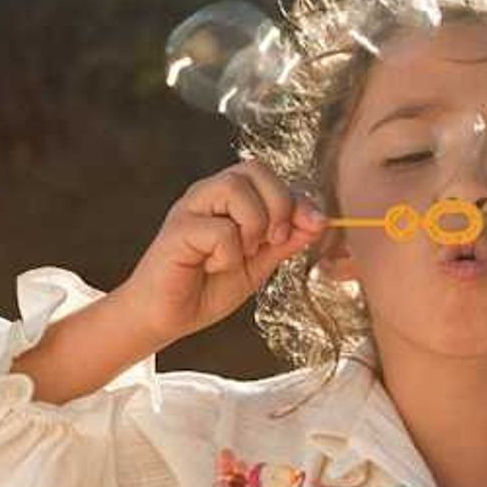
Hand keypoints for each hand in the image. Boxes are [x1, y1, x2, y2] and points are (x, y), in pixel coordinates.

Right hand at [114, 159, 327, 348]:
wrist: (168, 318)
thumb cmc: (207, 288)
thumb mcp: (259, 264)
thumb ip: (285, 241)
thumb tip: (318, 221)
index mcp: (229, 198)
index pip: (269, 175)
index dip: (296, 198)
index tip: (312, 226)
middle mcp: (208, 195)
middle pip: (254, 169)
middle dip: (278, 205)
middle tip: (273, 241)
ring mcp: (190, 209)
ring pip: (235, 188)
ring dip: (252, 225)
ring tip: (242, 253)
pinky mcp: (177, 231)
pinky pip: (219, 230)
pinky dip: (227, 254)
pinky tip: (211, 267)